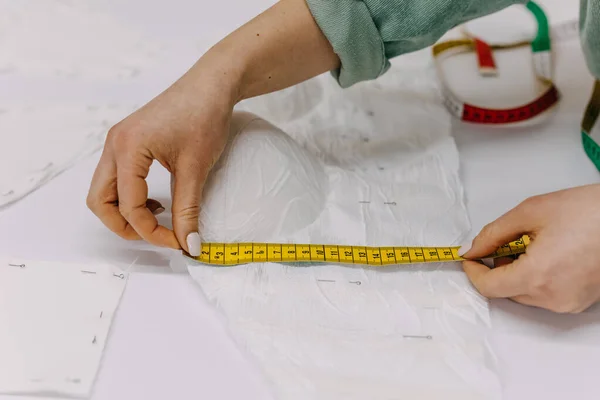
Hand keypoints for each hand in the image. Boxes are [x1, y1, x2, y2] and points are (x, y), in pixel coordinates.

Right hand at [86, 0, 338, 254]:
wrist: (212, 84)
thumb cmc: (204, 117)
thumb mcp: (196, 169)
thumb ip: (189, 210)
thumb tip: (189, 245)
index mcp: (127, 149)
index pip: (129, 206)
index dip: (152, 232)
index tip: (179, 243)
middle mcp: (115, 145)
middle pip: (100, 201)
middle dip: (123, 226)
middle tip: (156, 237)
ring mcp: (118, 141)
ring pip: (104, 190)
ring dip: (124, 211)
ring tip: (156, 219)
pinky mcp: (129, 141)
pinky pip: (116, 177)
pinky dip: (129, 195)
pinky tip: (155, 200)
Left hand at [459, 184, 599, 313]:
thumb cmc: (589, 211)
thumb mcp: (530, 213)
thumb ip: (494, 233)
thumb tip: (473, 249)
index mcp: (538, 276)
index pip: (489, 287)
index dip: (474, 271)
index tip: (470, 257)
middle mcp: (553, 297)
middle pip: (506, 291)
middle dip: (499, 266)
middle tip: (510, 240)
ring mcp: (569, 302)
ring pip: (525, 293)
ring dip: (519, 271)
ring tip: (536, 242)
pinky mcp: (580, 301)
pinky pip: (545, 294)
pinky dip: (538, 277)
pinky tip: (550, 253)